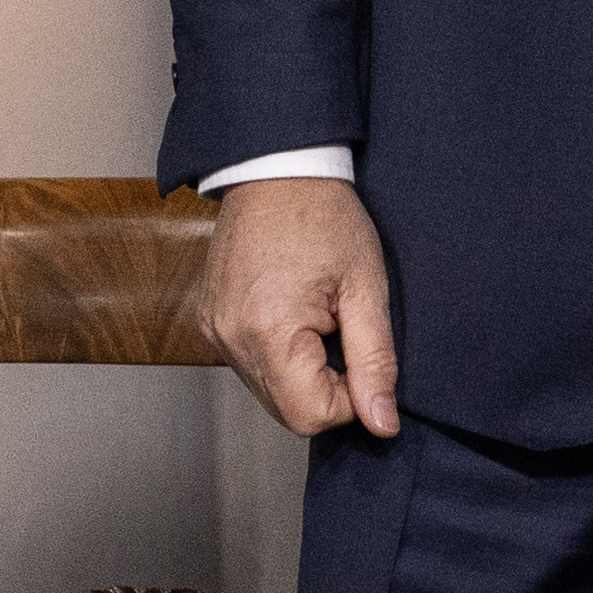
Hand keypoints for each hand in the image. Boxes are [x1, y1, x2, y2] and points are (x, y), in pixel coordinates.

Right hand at [201, 178, 402, 439]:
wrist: (276, 170)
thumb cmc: (325, 217)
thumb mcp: (367, 287)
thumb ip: (375, 360)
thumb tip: (383, 422)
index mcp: (269, 332)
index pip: (311, 416)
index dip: (350, 399)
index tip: (363, 356)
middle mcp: (230, 339)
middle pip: (286, 411)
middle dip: (327, 387)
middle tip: (345, 331)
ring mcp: (214, 332)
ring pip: (268, 391)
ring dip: (303, 372)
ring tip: (320, 317)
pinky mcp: (210, 323)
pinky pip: (250, 365)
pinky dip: (279, 355)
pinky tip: (295, 314)